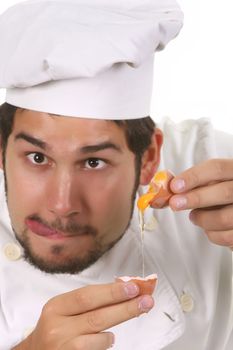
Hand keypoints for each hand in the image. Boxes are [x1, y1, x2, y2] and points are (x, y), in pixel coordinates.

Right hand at [14, 282, 153, 349]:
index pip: (87, 296)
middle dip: (125, 308)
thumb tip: (124, 288)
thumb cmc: (56, 326)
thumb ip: (90, 299)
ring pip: (100, 338)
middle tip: (146, 300)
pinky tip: (104, 338)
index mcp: (56, 307)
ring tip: (116, 322)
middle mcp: (57, 328)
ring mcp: (64, 348)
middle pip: (97, 317)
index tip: (133, 287)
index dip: (112, 291)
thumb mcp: (65, 308)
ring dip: (114, 329)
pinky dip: (105, 343)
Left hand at [169, 159, 232, 249]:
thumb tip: (168, 189)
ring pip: (224, 218)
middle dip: (195, 198)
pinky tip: (208, 228)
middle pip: (223, 192)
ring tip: (194, 216)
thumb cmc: (222, 194)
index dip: (194, 176)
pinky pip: (226, 237)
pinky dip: (211, 234)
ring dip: (202, 219)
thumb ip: (194, 183)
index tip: (175, 186)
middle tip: (174, 204)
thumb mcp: (213, 182)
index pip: (217, 168)